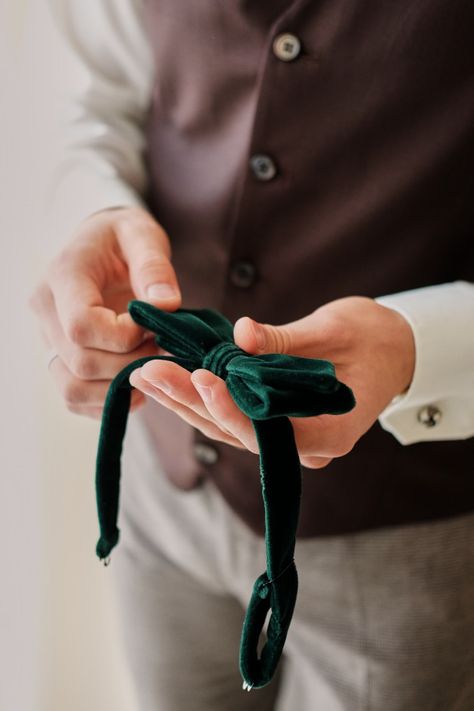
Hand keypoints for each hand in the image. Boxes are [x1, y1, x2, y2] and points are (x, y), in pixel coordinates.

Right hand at [29, 206, 180, 418]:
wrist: (104, 245)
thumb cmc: (124, 238)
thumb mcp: (143, 236)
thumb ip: (154, 267)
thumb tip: (167, 305)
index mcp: (63, 275)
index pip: (81, 325)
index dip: (124, 337)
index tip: (155, 328)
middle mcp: (46, 310)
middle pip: (81, 361)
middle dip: (131, 363)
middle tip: (165, 349)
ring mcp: (49, 338)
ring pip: (73, 386)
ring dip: (119, 388)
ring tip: (151, 369)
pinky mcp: (59, 358)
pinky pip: (75, 396)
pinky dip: (108, 400)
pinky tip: (137, 384)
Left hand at [129, 296, 414, 466]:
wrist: (395, 349)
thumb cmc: (375, 339)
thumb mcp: (335, 331)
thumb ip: (286, 340)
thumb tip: (241, 334)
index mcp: (328, 433)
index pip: (269, 431)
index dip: (231, 409)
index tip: (201, 379)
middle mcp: (304, 446)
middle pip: (238, 432)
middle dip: (192, 401)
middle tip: (151, 371)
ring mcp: (289, 437)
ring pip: (229, 427)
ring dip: (187, 400)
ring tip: (148, 373)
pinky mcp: (276, 422)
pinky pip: (234, 415)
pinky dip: (204, 396)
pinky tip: (173, 378)